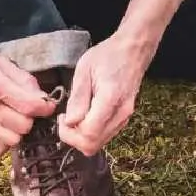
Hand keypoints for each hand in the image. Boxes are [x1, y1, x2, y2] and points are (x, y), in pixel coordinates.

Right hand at [0, 32, 54, 159]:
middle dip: (32, 118)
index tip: (48, 104)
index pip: (30, 106)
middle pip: (23, 126)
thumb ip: (22, 79)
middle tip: (29, 108)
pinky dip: (2, 144)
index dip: (46, 107)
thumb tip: (42, 97)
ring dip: (19, 130)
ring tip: (16, 117)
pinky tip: (3, 130)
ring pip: (12, 140)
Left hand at [58, 33, 149, 155]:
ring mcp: (124, 118)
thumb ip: (78, 98)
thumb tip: (70, 122)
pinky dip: (90, 133)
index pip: (88, 134)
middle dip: (73, 138)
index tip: (62, 118)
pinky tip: (85, 116)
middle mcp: (121, 113)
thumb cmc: (108, 55)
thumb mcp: (85, 69)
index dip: (69, 133)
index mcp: (110, 99)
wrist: (133, 50)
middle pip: (93, 145)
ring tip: (75, 115)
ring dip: (81, 136)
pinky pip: (104, 136)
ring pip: (98, 144)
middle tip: (65, 119)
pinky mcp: (124, 118)